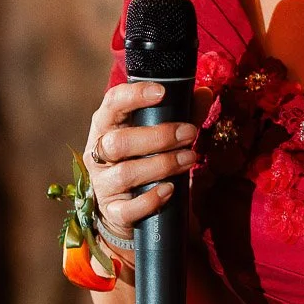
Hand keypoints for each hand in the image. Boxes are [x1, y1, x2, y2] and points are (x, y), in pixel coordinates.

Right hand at [84, 81, 207, 243]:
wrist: (127, 208)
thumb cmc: (144, 159)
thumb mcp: (159, 134)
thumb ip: (181, 113)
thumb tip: (205, 93)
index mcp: (107, 126)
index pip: (112, 103)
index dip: (134, 95)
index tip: (161, 92)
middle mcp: (98, 154)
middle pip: (118, 142)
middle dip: (159, 136)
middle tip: (190, 133)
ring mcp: (102, 184)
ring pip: (126, 173)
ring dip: (163, 164)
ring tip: (190, 159)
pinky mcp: (112, 211)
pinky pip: (127, 209)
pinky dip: (151, 199)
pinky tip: (170, 189)